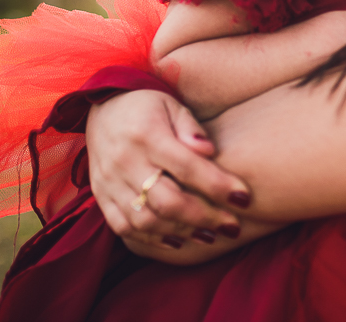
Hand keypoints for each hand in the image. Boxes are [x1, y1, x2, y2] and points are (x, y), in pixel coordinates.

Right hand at [86, 90, 250, 256]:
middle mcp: (126, 161)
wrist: (103, 108)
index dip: (217, 185)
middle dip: (205, 217)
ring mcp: (110, 182)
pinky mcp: (101, 196)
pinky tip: (178, 240)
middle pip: (167, 201)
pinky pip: (123, 227)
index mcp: (146, 135)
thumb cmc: (148, 107)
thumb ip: (191, 128)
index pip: (187, 167)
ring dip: (181, 232)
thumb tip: (209, 150)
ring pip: (146, 220)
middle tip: (233, 226)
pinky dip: (152, 239)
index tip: (243, 197)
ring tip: (210, 235)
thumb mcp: (172, 105)